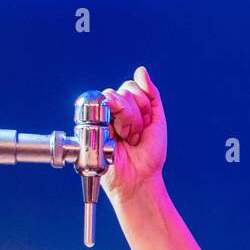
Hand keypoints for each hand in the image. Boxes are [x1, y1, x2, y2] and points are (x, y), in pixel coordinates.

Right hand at [101, 66, 166, 204]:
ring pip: (114, 98)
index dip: (142, 104)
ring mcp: (102, 118)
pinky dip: (117, 125)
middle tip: (136, 135)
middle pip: (124, 91)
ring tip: (128, 139)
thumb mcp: (157, 121)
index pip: (132, 87)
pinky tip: (117, 138)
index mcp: (128, 108)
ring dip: (128, 121)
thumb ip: (151, 94)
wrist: (139, 178)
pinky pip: (104, 110)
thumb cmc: (148, 156)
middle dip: (137, 115)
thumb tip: (141, 70)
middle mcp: (113, 111)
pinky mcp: (91, 126)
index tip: (145, 127)